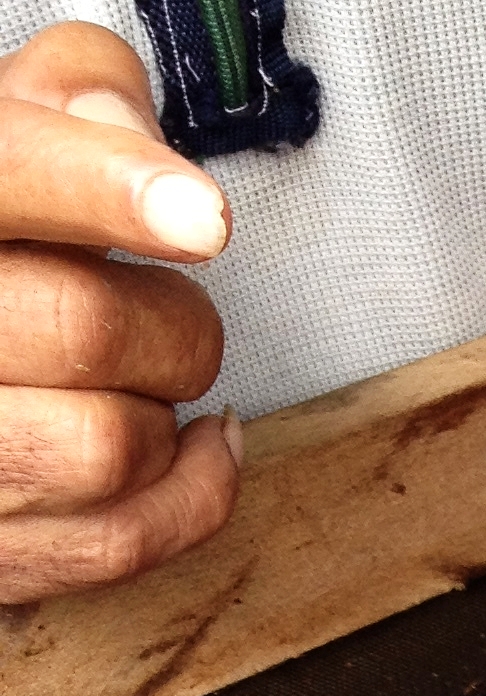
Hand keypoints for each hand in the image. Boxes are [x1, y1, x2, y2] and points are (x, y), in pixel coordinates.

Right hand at [0, 23, 239, 603]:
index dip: (109, 190)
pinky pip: (125, 539)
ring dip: (166, 413)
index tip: (202, 217)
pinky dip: (193, 494)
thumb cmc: (2, 254)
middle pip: (88, 328)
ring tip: (141, 380)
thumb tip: (126, 123)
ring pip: (112, 446)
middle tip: (166, 314)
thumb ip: (71, 103)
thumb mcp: (10, 146)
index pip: (10, 178)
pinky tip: (190, 446)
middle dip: (174, 327)